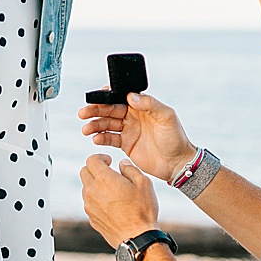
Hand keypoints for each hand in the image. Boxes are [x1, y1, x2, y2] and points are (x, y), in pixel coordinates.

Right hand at [79, 91, 196, 183]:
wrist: (177, 163)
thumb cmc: (176, 139)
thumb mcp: (167, 117)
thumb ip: (150, 104)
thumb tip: (131, 96)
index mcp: (142, 106)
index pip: (121, 97)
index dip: (107, 96)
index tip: (96, 97)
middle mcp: (133, 116)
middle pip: (110, 110)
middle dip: (95, 110)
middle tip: (83, 113)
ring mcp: (129, 130)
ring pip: (107, 124)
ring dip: (95, 125)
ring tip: (86, 129)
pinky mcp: (126, 144)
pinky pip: (110, 139)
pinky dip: (101, 138)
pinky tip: (96, 139)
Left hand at [80, 153, 160, 248]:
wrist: (137, 238)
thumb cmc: (142, 210)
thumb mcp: (144, 183)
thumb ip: (130, 169)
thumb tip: (122, 164)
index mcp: (104, 179)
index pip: (91, 160)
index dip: (100, 157)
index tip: (109, 161)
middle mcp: (92, 191)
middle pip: (84, 172)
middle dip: (95, 169)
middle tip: (108, 173)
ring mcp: (90, 206)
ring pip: (86, 188)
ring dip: (95, 185)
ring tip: (112, 190)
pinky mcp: (91, 218)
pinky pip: (89, 203)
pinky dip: (96, 199)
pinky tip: (111, 204)